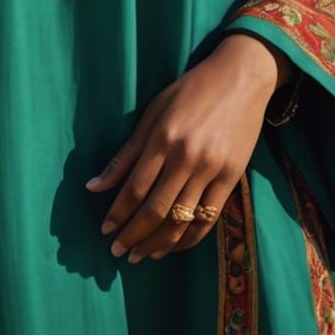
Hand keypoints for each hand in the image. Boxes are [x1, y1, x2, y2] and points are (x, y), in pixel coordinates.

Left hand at [84, 33, 284, 262]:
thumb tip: (93, 186)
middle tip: (117, 252)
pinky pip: (208, 218)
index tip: (104, 231)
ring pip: (181, 220)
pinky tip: (173, 247)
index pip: (134, 188)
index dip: (117, 214)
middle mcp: (186, 156)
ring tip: (141, 256)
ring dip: (158, 244)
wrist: (241, 78)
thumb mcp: (153, 113)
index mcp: (163, 137)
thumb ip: (126, 153)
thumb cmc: (190, 90)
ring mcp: (212, 168)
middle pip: (155, 210)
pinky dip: (189, 238)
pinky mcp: (232, 177)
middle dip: (133, 236)